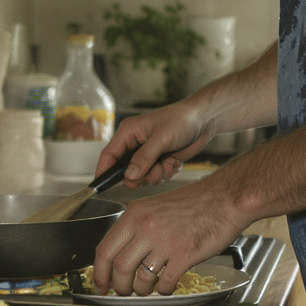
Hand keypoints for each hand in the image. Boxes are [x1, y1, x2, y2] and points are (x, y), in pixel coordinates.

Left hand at [92, 177, 250, 295]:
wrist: (224, 198)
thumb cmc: (193, 203)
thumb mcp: (154, 207)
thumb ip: (135, 228)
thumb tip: (120, 255)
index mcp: (134, 214)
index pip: (105, 249)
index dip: (99, 272)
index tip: (99, 284)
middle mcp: (146, 227)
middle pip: (119, 267)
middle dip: (118, 286)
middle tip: (123, 292)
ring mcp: (165, 241)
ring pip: (140, 278)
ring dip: (140, 291)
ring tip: (146, 290)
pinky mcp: (184, 254)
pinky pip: (166, 282)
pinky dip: (164, 291)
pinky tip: (167, 287)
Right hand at [96, 99, 213, 187]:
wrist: (204, 120)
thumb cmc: (182, 119)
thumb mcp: (161, 139)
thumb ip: (144, 158)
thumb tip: (129, 176)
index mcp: (129, 132)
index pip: (109, 154)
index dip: (104, 171)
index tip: (101, 186)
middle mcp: (136, 143)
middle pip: (126, 170)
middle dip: (140, 176)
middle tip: (152, 173)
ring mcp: (148, 153)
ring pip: (143, 176)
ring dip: (156, 174)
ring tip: (167, 163)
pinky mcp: (160, 159)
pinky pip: (157, 175)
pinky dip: (166, 172)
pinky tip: (174, 160)